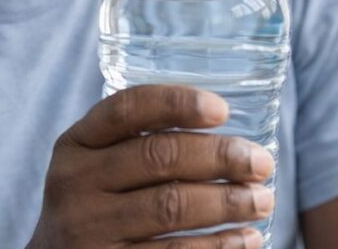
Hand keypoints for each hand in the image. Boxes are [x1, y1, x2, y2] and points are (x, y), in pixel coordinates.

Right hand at [26, 85, 274, 248]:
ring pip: (171, 206)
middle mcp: (74, 185)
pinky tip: (245, 239)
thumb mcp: (96, 165)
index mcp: (75, 145)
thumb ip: (138, 142)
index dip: (177, 103)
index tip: (222, 110)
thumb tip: (228, 128)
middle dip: (220, 157)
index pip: (127, 109)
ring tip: (263, 200)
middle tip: (261, 163)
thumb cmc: (96, 204)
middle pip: (158, 157)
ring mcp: (88, 231)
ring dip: (228, 202)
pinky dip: (217, 246)